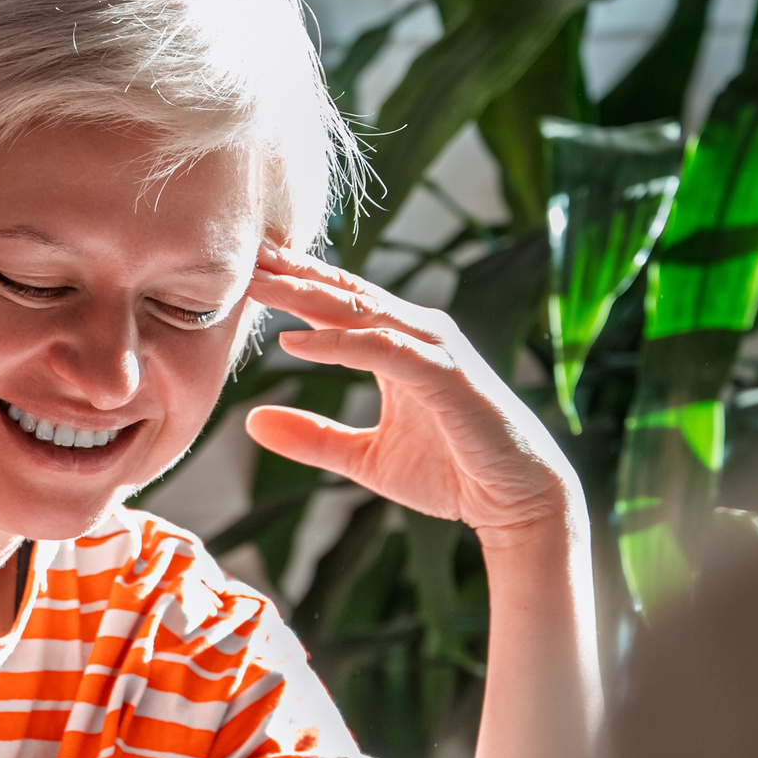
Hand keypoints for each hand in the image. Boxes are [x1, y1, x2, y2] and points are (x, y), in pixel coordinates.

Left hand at [246, 245, 581, 548]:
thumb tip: (253, 420)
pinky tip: (294, 341)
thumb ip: (312, 437)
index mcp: (397, 345)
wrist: (515, 500)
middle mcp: (416, 336)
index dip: (292, 284)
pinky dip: (339, 343)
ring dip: (306, 297)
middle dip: (292, 273)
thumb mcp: (362, 458)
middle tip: (241, 256)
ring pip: (361, 311)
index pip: (337, 303)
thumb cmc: (451, 472)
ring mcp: (434, 351)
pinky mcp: (446, 376)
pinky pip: (384, 350)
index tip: (244, 269)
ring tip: (257, 286)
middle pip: (344, 294)